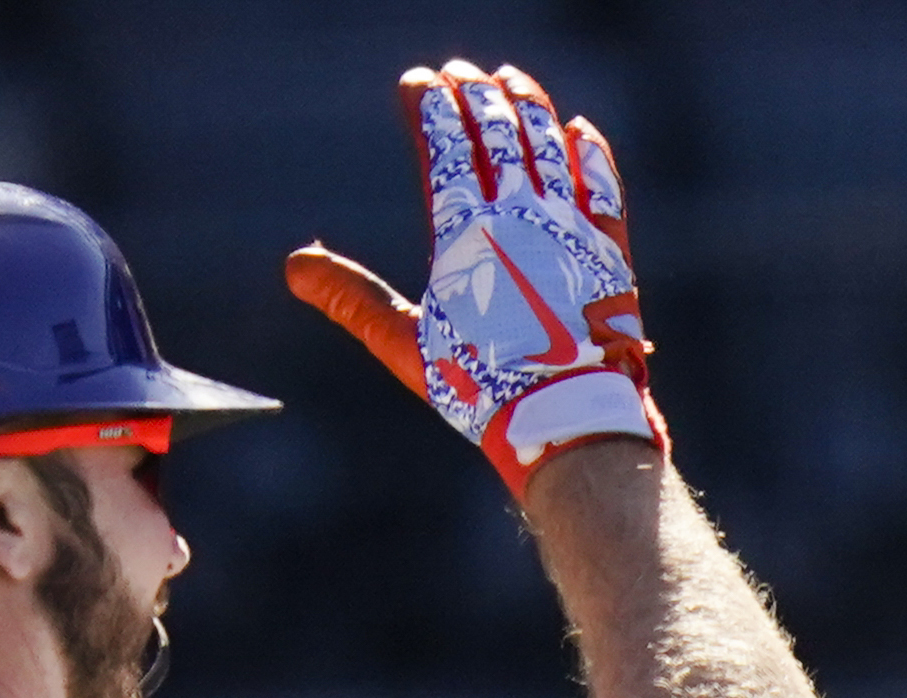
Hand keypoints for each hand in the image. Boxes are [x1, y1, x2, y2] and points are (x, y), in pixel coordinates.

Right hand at [286, 58, 664, 500]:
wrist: (567, 416)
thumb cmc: (482, 387)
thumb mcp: (406, 343)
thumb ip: (354, 299)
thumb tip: (295, 266)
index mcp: (464, 230)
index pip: (442, 145)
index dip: (430, 106)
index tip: (420, 81)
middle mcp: (518, 217)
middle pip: (496, 133)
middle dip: (477, 95)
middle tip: (464, 73)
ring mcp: (569, 230)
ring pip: (549, 147)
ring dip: (529, 109)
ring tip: (513, 82)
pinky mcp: (611, 253)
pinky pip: (602, 188)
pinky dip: (589, 154)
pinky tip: (579, 131)